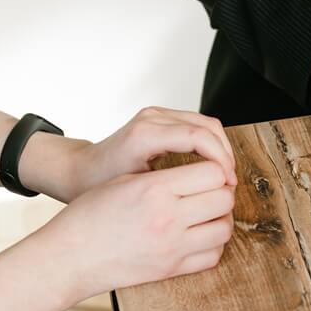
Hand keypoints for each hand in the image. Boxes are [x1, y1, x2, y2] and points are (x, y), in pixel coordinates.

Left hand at [20, 106, 235, 202]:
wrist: (80, 170)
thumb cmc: (101, 185)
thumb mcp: (135, 192)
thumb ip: (169, 189)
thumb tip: (208, 195)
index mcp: (145, 135)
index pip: (199, 137)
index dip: (220, 160)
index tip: (227, 183)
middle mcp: (152, 118)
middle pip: (208, 127)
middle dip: (225, 154)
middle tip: (229, 183)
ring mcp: (157, 115)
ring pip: (207, 124)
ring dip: (221, 149)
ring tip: (224, 176)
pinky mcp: (161, 118)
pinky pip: (197, 125)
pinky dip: (211, 145)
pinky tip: (212, 167)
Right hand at [39, 160, 234, 299]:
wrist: (69, 257)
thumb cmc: (90, 216)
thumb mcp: (125, 183)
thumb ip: (164, 178)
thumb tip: (199, 176)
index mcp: (154, 189)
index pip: (212, 173)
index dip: (215, 169)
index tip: (209, 172)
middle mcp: (168, 217)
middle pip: (224, 199)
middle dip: (222, 192)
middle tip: (212, 192)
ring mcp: (173, 247)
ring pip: (225, 229)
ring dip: (221, 219)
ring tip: (207, 214)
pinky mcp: (172, 269)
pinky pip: (213, 256)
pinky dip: (213, 244)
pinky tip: (201, 236)